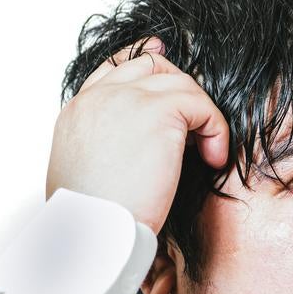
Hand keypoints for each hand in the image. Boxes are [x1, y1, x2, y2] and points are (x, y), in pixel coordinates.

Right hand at [45, 36, 229, 235]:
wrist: (92, 234)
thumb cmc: (90, 224)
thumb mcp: (83, 177)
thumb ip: (102, 150)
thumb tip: (128, 154)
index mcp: (77, 112)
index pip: (112, 69)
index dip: (141, 62)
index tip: (162, 59)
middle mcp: (98, 98)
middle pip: (148, 64)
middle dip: (179, 85)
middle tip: (198, 119)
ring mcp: (127, 99)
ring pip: (179, 84)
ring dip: (200, 115)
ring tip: (206, 153)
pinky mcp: (158, 112)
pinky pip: (201, 105)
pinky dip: (215, 129)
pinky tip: (213, 159)